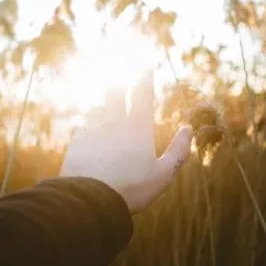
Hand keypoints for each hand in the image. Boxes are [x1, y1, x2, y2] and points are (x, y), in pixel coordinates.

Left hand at [59, 71, 192, 213]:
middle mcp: (114, 122)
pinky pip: (84, 124)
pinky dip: (90, 123)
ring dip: (104, 106)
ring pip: (98, 106)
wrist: (90, 199)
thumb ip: (178, 151)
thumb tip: (188, 129)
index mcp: (138, 127)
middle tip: (123, 83)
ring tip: (108, 109)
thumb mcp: (163, 175)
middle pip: (115, 92)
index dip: (145, 76)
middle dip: (120, 85)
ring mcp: (93, 129)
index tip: (146, 66)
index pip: (142, 92)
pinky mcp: (77, 141)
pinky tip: (91, 129)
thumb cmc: (132, 188)